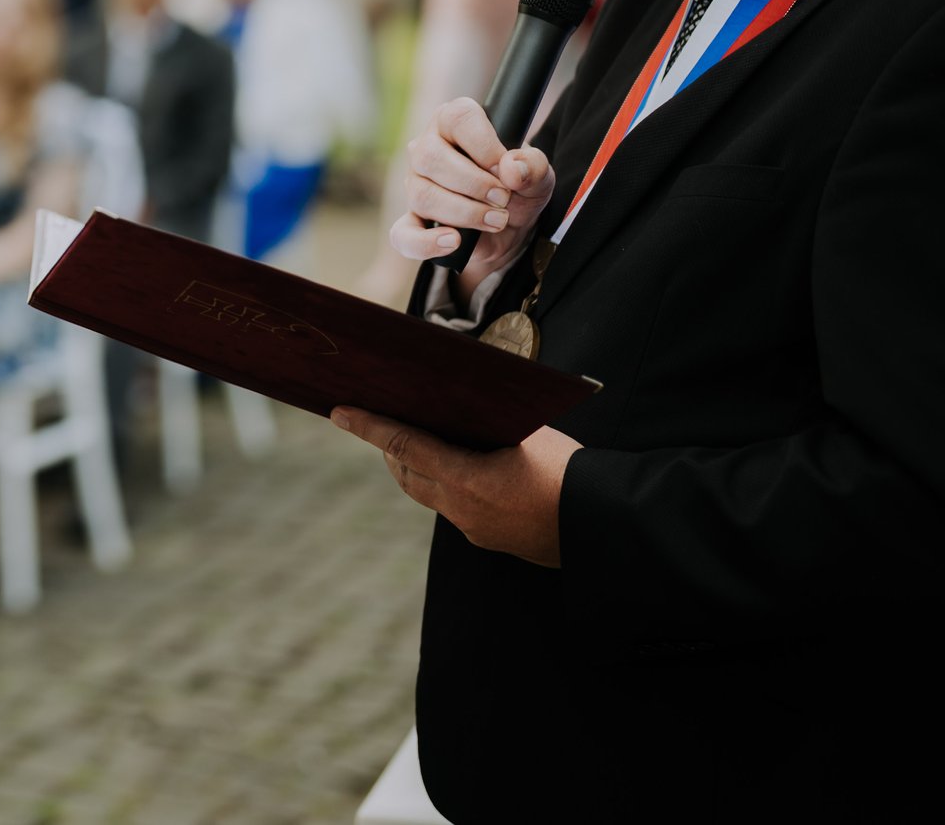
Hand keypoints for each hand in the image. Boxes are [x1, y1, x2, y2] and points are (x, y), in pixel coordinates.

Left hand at [330, 407, 578, 567]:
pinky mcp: (488, 540)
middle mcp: (460, 509)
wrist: (606, 527)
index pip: (403, 445)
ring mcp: (473, 529)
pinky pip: (453, 508)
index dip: (368, 426)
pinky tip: (458, 469)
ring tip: (412, 442)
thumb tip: (460, 403)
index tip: (338, 412)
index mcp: (465, 479)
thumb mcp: (528, 432)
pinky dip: (444, 485)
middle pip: (407, 474)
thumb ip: (487, 420)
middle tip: (377, 421)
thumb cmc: (570, 471)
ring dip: (415, 469)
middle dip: (389, 448)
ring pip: (428, 494)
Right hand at [391, 97, 557, 297]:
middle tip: (503, 199)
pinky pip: (403, 234)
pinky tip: (453, 241)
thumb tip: (511, 169)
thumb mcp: (538, 175)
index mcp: (455, 124)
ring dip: (465, 213)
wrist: (510, 228)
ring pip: (423, 195)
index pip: (457, 118)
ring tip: (496, 220)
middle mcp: (427, 148)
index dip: (483, 145)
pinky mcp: (412, 221)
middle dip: (474, 184)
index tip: (503, 169)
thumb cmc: (518, 188)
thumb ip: (533, 166)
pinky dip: (426, 242)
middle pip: (430, 157)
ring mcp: (414, 185)